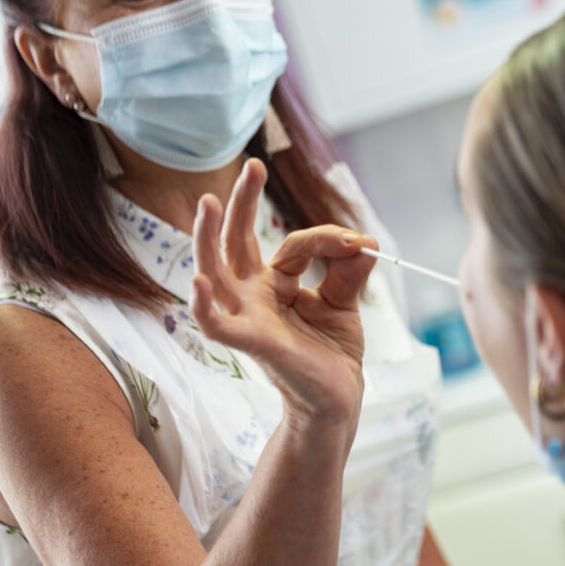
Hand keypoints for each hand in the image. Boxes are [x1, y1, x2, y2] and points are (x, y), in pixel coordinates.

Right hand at [191, 159, 377, 429]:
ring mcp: (248, 317)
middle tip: (252, 165)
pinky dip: (203, 306)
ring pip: (215, 272)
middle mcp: (254, 295)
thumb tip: (365, 241)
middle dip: (242, 203)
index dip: (326, 238)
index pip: (292, 245)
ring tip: (209, 203)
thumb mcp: (344, 302)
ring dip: (208, 238)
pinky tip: (199, 282)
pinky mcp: (252, 343)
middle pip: (236, 242)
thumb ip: (347, 270)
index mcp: (275, 282)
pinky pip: (217, 324)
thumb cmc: (332, 353)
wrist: (338, 400)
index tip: (360, 241)